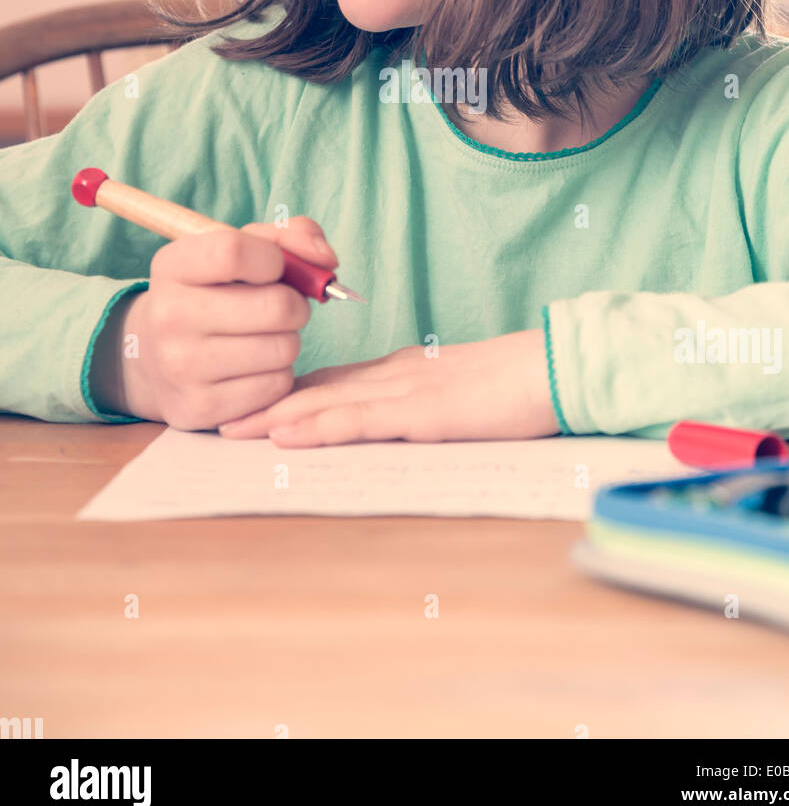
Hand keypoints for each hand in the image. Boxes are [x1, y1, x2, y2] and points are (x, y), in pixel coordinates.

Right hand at [114, 218, 339, 429]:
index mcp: (173, 266)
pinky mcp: (201, 406)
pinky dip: (278, 375)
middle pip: (276, 306)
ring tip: (265, 337)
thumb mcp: (236, 252)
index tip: (275, 267)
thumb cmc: (212, 293)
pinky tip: (254, 367)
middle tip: (283, 307)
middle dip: (296, 305)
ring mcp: (182, 365)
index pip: (234, 251)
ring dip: (288, 340)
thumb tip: (327, 260)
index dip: (274, 257)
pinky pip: (276, 386)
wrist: (151, 357)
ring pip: (284, 348)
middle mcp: (169, 315)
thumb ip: (288, 237)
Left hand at [217, 327, 559, 445]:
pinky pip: (358, 421)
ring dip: (275, 417)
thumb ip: (421, 401)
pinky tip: (285, 437)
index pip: (332, 383)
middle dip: (265, 405)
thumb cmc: (514, 384)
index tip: (247, 404)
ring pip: (326, 404)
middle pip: (317, 391)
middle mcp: (393, 376)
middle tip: (219, 419)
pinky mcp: (421, 414)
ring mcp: (404, 393)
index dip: (287, 395)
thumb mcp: (457, 392)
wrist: (551, 369)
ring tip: (232, 429)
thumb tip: (390, 418)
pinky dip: (317, 428)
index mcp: (402, 371)